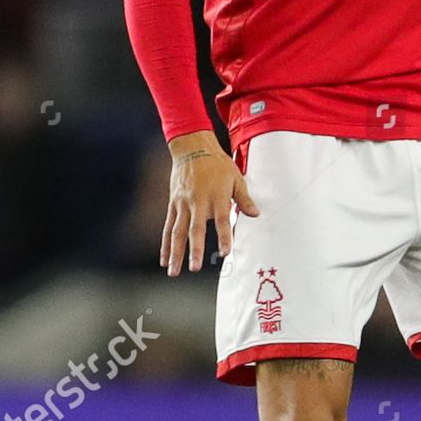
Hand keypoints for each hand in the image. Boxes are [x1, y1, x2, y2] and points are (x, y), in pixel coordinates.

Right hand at [161, 130, 257, 275]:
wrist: (193, 148)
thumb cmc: (218, 164)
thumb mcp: (236, 178)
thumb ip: (244, 198)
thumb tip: (255, 214)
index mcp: (216, 197)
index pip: (221, 220)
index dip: (224, 236)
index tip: (226, 252)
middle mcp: (198, 202)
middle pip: (195, 229)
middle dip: (195, 250)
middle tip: (194, 268)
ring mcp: (183, 204)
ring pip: (177, 232)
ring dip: (175, 253)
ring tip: (173, 272)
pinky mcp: (173, 204)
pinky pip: (168, 227)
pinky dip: (166, 244)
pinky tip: (164, 259)